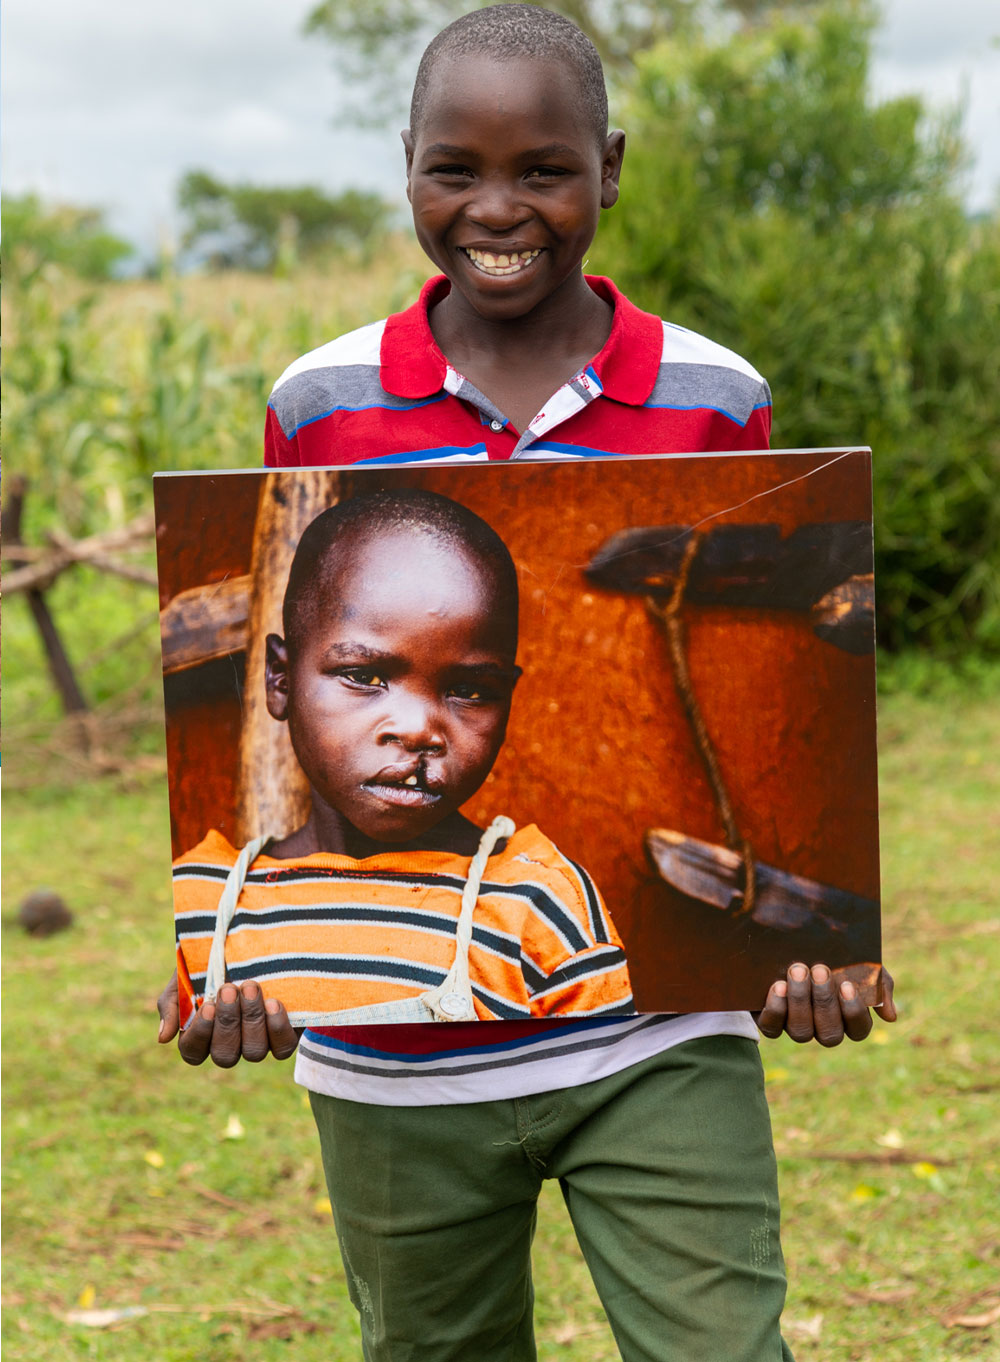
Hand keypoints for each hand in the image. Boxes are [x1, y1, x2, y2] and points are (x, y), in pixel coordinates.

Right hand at [157, 972, 298, 1066]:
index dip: (201, 1034)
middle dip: (228, 1022)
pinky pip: (282, 1047)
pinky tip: (273, 1003)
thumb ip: (171, 1005)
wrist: (247, 938)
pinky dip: (277, 1028)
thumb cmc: (210, 961)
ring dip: (251, 1020)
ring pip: (253, 1052)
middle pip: (225, 1055)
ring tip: (251, 987)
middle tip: (230, 988)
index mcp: (201, 1035)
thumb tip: (163, 1039)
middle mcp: (229, 1045)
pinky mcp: (282, 1034)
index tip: (207, 1005)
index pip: (193, 1053)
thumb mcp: (184, 976)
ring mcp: (257, 1042)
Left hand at [756, 962, 895, 1045]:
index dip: (854, 1011)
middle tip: (820, 970)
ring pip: (802, 1031)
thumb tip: (890, 1016)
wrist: (794, 938)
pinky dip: (776, 1009)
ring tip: (798, 970)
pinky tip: (778, 986)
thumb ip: (880, 984)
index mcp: (849, 1018)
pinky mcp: (771, 1020)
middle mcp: (824, 1028)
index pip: (859, 1030)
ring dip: (800, 1001)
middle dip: (825, 1002)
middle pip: (830, 1034)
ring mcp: (797, 1026)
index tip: (847, 984)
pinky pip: (772, 1028)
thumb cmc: (834, 952)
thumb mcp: (861, 961)